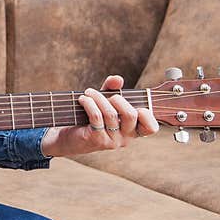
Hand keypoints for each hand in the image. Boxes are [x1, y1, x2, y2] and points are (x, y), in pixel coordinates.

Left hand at [40, 74, 158, 156]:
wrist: (69, 137)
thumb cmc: (90, 118)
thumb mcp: (104, 102)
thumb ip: (112, 89)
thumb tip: (117, 79)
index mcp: (133, 130)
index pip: (150, 127)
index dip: (148, 115)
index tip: (137, 106)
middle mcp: (125, 138)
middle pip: (131, 115)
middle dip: (117, 98)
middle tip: (105, 94)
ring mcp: (111, 141)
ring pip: (111, 113)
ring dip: (98, 97)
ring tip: (88, 92)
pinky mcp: (96, 140)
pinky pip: (96, 116)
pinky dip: (89, 103)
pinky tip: (82, 99)